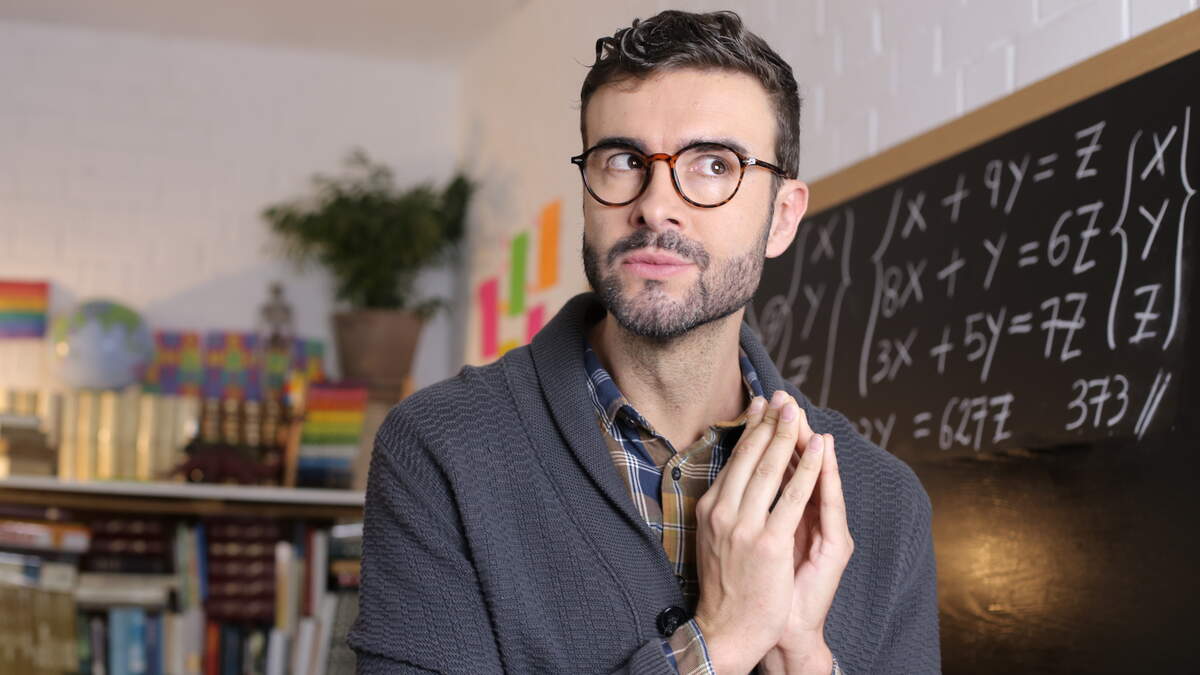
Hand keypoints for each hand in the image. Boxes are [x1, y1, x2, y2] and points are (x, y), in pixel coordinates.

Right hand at [692, 390, 826, 674]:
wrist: (727, 630)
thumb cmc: (725, 588)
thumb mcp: (713, 540)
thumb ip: (723, 509)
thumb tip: (733, 480)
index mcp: (710, 509)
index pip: (734, 460)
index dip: (751, 430)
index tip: (762, 407)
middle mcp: (722, 512)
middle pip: (750, 457)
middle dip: (769, 424)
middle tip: (782, 397)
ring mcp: (744, 527)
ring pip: (769, 470)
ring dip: (787, 436)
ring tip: (798, 412)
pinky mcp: (768, 543)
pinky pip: (793, 497)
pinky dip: (808, 469)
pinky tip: (818, 450)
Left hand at [760, 428, 853, 674]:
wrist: (768, 633)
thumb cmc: (762, 592)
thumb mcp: (761, 547)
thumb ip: (762, 512)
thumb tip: (745, 476)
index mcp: (792, 520)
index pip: (787, 469)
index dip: (777, 437)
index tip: (767, 406)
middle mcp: (809, 521)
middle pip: (799, 465)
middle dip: (790, 430)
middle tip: (784, 398)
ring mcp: (821, 531)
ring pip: (812, 476)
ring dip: (803, 441)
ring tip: (797, 409)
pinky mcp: (834, 546)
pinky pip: (826, 503)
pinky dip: (821, 474)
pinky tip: (822, 451)